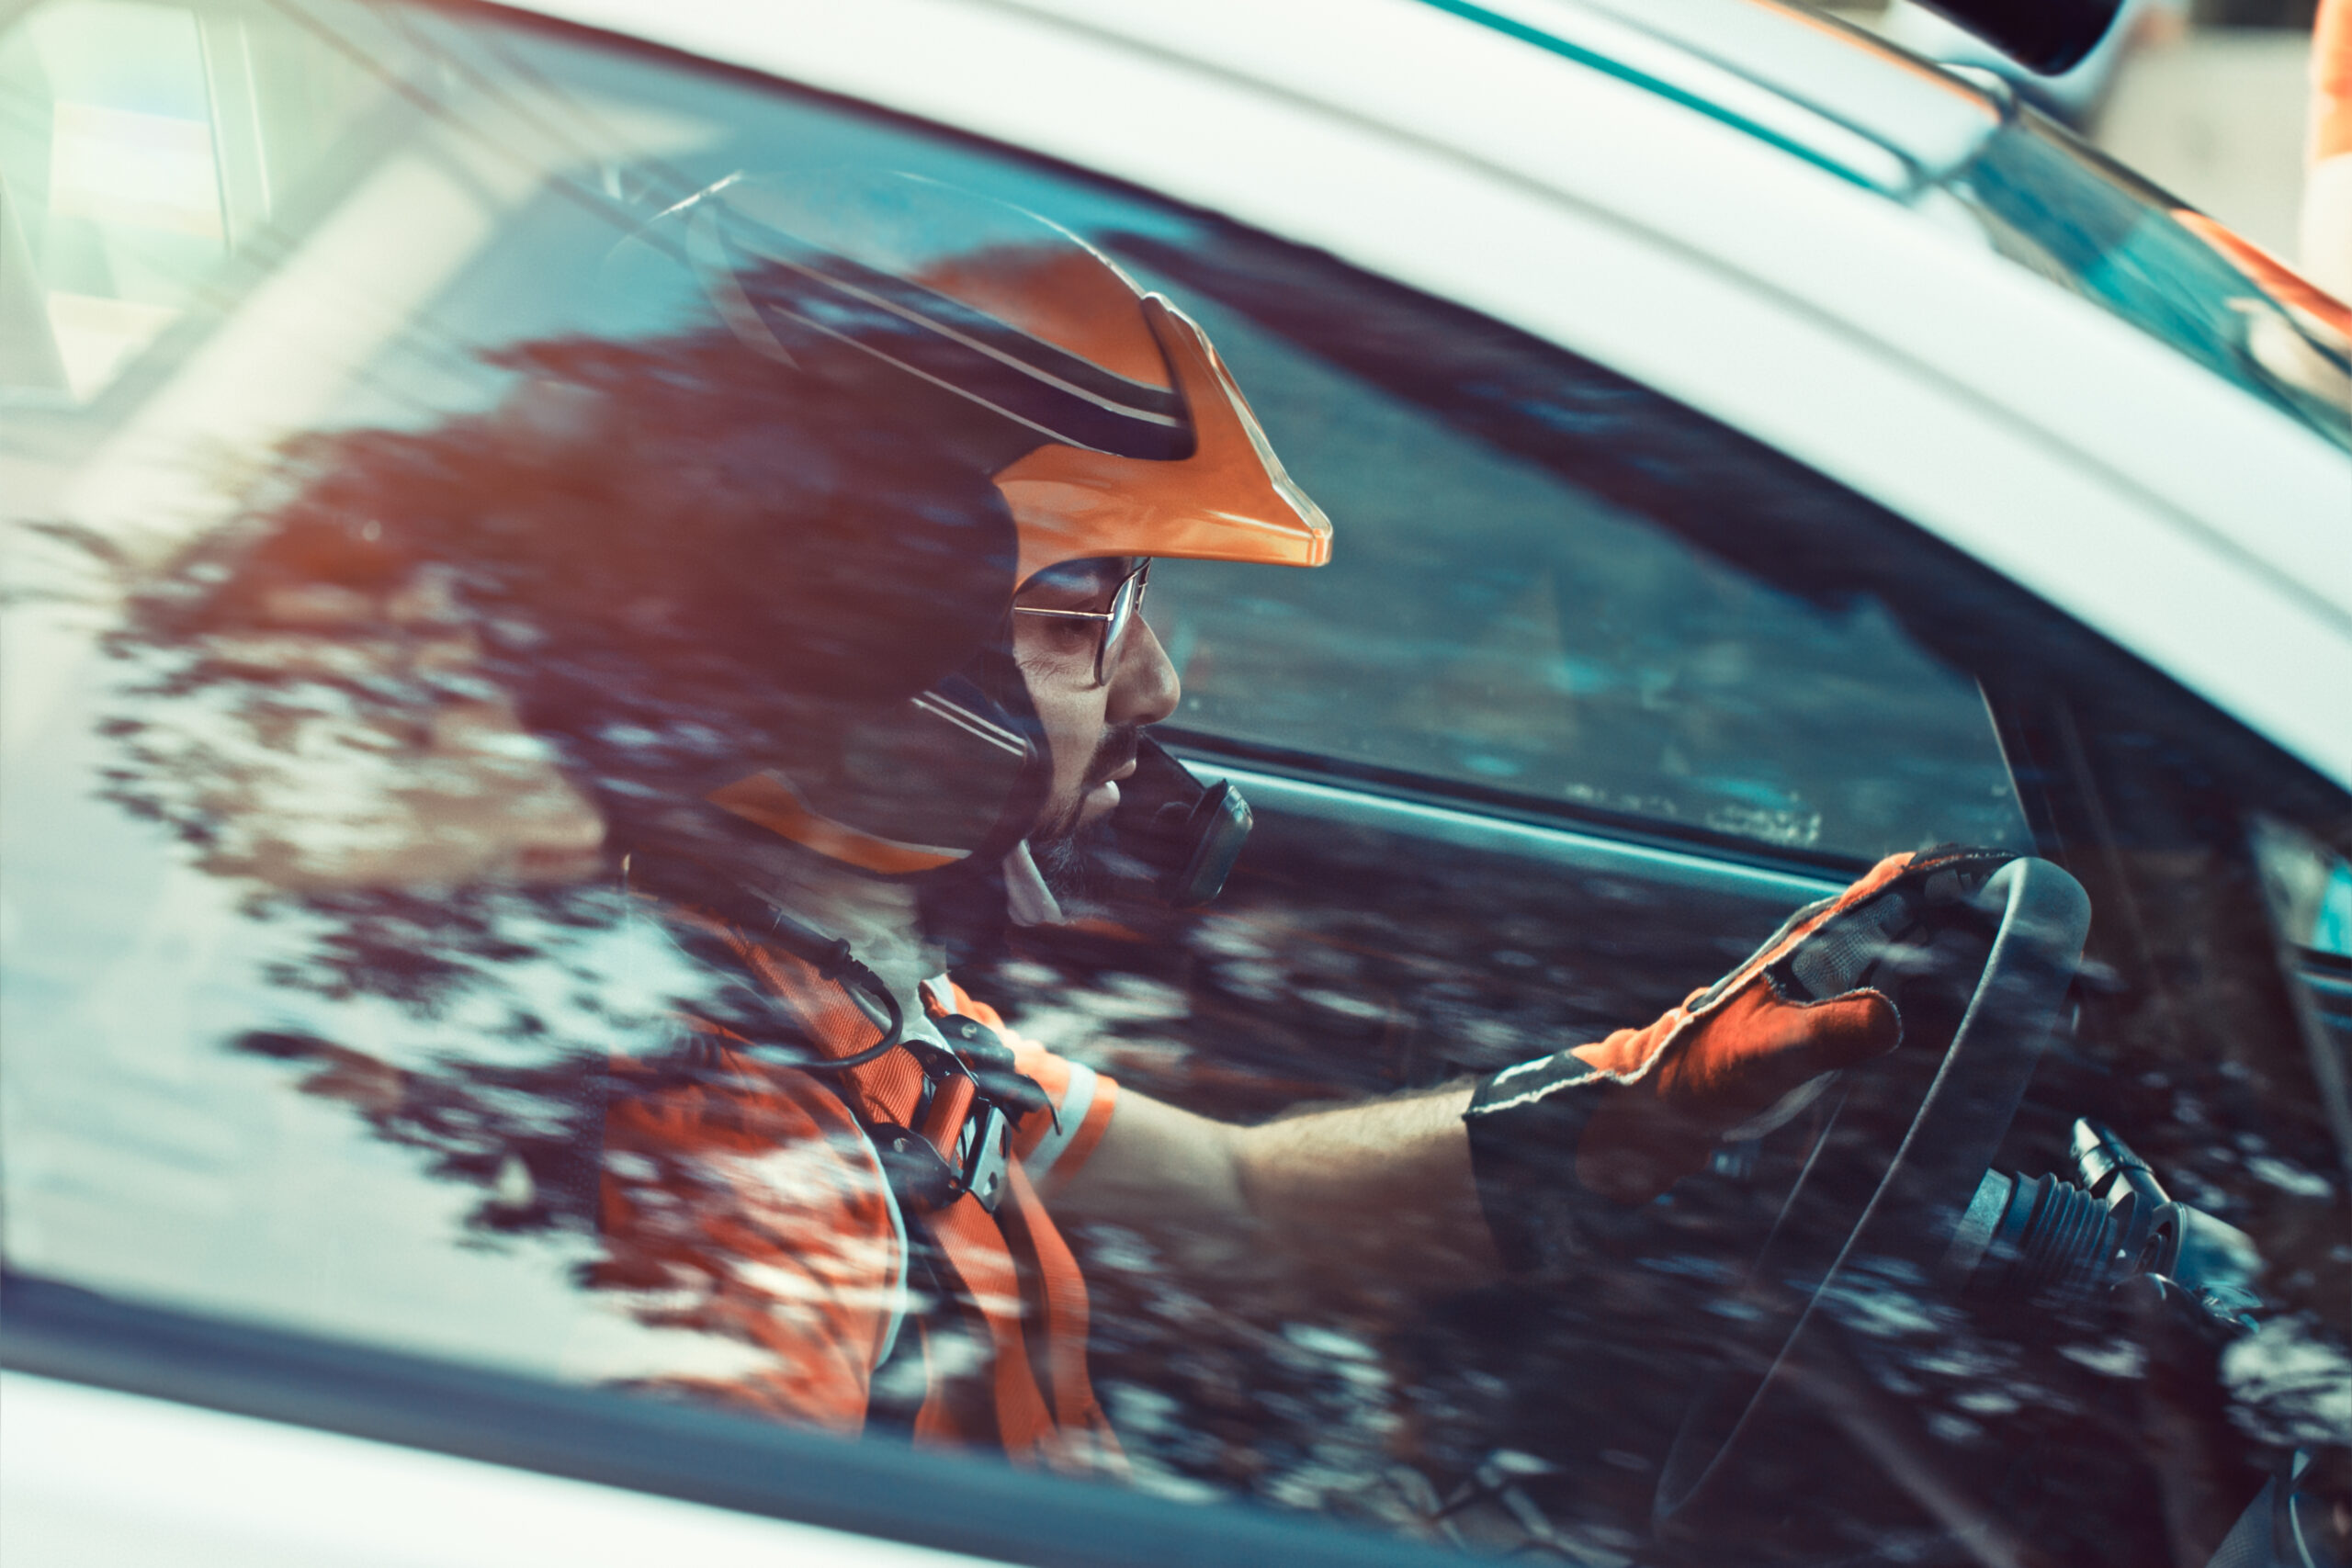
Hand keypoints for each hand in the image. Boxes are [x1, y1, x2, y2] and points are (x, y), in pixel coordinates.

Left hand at [1466, 846, 2016, 1233]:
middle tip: (1993, 901)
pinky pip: (1863, 999)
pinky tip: (1921, 1009)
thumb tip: (1888, 1016)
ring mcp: (1807, 995)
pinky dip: (1898, 994)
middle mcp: (1809, 964)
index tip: (1972, 863)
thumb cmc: (1703, 1073)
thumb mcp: (1769, 1052)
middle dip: (1936, 907)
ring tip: (1976, 942)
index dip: (1921, 879)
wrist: (1653, 1109)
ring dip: (1922, 945)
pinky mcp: (1805, 1030)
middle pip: (1884, 920)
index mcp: (1804, 950)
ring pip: (1875, 955)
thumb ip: (1825, 1034)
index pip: (1873, 898)